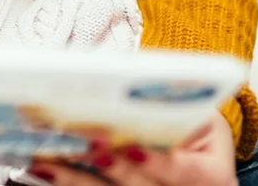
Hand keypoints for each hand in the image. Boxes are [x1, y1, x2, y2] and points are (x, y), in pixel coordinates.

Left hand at [29, 116, 237, 185]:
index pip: (185, 172)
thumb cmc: (197, 125)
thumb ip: (170, 106)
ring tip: (48, 158)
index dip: (158, 162)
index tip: (130, 148)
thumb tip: (128, 81)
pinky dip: (69, 181)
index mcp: (210, 175)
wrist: (198, 155)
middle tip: (80, 144)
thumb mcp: (199, 112)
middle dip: (109, 167)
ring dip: (76, 177)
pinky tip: (46, 169)